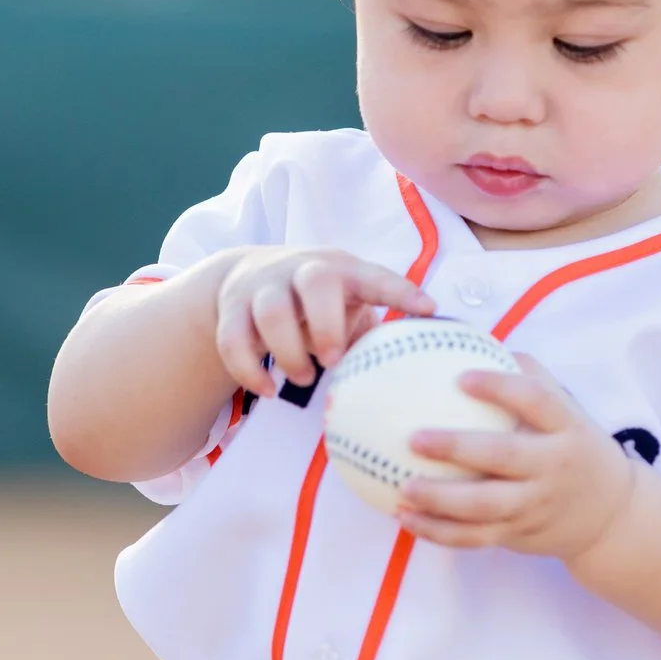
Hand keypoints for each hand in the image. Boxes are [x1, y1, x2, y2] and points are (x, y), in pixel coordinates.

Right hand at [210, 248, 435, 396]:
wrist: (247, 274)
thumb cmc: (317, 302)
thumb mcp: (347, 302)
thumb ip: (373, 332)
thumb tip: (415, 374)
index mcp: (342, 270)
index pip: (376, 276)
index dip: (401, 292)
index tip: (428, 310)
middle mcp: (302, 270)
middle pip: (315, 282)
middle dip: (326, 324)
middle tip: (333, 360)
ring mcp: (264, 286)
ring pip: (271, 311)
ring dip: (288, 352)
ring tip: (304, 376)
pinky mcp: (232, 308)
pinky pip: (233, 339)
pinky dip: (249, 370)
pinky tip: (267, 390)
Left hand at [398, 356, 642, 561]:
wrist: (610, 516)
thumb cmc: (575, 448)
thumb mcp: (567, 412)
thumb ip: (529, 378)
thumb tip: (476, 338)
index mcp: (566, 429)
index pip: (536, 402)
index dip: (500, 387)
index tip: (461, 377)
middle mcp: (552, 467)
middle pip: (504, 457)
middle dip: (458, 448)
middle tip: (415, 437)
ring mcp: (534, 505)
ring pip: (484, 506)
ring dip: (440, 499)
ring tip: (404, 486)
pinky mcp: (517, 535)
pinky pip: (473, 537)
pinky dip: (437, 531)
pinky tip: (405, 516)